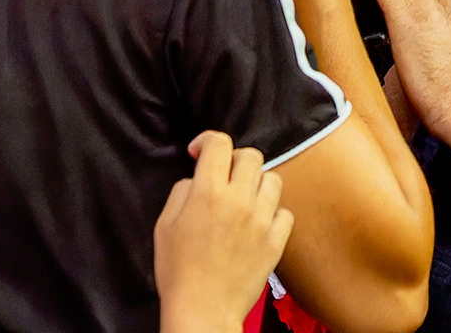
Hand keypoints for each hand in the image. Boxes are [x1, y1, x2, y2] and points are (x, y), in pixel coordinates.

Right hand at [155, 132, 293, 332]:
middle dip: (235, 159)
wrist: (202, 310)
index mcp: (207, 193)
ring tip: (245, 199)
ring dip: (257, 183)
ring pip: (273, 179)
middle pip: (251, 156)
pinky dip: (274, 213)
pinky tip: (259, 223)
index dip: (207, 140)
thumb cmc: (178, 272)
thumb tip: (196, 179)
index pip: (218, 143)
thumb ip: (181, 192)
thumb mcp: (164, 225)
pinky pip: (285, 212)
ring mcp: (261, 221)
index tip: (200, 152)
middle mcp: (238, 201)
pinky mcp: (275, 242)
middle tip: (225, 174)